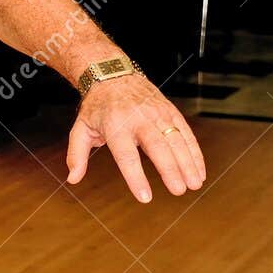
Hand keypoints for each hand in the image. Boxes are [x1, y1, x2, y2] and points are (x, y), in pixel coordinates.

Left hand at [66, 74, 205, 202]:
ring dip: (188, 163)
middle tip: (179, 191)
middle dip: (170, 170)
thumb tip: (72, 179)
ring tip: (195, 185)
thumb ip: (76, 155)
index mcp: (115, 126)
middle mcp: (139, 119)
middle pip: (157, 147)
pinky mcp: (170, 111)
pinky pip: (185, 133)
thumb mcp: (80, 128)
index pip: (126, 155)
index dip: (136, 177)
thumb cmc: (97, 107)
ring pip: (176, 140)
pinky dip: (194, 152)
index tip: (145, 197)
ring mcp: (157, 114)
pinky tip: (199, 171)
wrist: (112, 75)